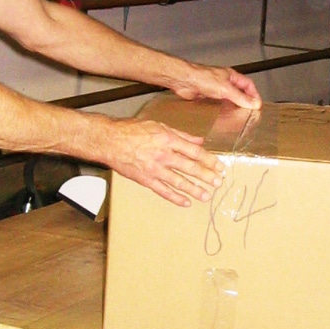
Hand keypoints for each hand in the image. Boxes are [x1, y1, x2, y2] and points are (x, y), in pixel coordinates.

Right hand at [110, 117, 225, 205]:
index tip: (219, 166)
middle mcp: (163, 155)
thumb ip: (181, 135)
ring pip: (179, 182)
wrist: (110, 141)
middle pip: (190, 168)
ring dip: (194, 189)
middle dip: (206, 176)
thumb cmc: (132, 130)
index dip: (209, 160)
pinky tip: (186, 202)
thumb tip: (198, 141)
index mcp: (168, 140)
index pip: (194, 152)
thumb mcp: (159, 126)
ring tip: (206, 195)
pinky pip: (163, 191)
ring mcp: (154, 169)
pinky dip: (175, 198)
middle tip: (218, 182)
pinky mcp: (145, 179)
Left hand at [172, 64, 261, 109]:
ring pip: (228, 100)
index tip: (257, 104)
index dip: (254, 94)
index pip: (248, 85)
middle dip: (244, 102)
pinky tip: (223, 115)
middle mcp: (224, 82)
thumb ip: (240, 97)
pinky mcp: (207, 97)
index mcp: (231, 77)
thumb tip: (254, 103)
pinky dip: (222, 110)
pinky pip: (218, 105)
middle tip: (249, 111)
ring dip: (233, 107)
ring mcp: (215, 90)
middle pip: (239, 93)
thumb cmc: (202, 77)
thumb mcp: (226, 89)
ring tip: (237, 115)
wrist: (185, 81)